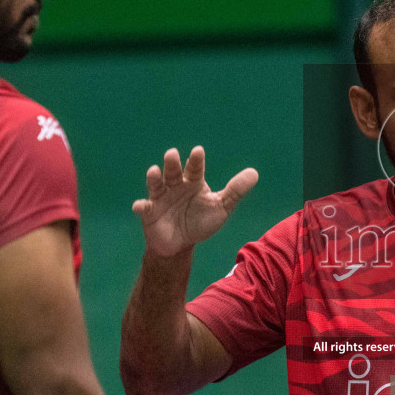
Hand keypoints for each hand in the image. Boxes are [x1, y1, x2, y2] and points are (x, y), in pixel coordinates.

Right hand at [133, 146, 257, 257]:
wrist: (181, 243)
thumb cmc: (200, 220)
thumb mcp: (221, 207)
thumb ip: (235, 191)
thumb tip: (255, 173)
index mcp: (193, 182)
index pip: (195, 168)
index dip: (196, 160)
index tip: (198, 151)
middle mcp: (175, 186)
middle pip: (173, 172)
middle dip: (172, 163)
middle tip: (172, 154)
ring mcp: (160, 198)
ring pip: (156, 185)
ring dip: (154, 178)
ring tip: (153, 171)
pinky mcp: (149, 212)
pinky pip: (144, 208)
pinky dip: (140, 206)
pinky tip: (139, 206)